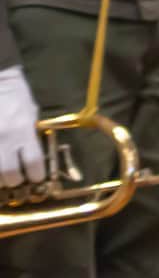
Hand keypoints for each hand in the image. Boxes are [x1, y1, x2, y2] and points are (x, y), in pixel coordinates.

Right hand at [0, 67, 45, 188]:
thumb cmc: (16, 98)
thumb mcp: (31, 114)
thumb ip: (31, 136)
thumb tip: (33, 158)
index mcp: (23, 131)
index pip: (33, 162)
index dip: (37, 175)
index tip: (37, 177)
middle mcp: (5, 139)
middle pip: (10, 174)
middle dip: (15, 180)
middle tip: (17, 178)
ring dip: (0, 177)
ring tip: (4, 173)